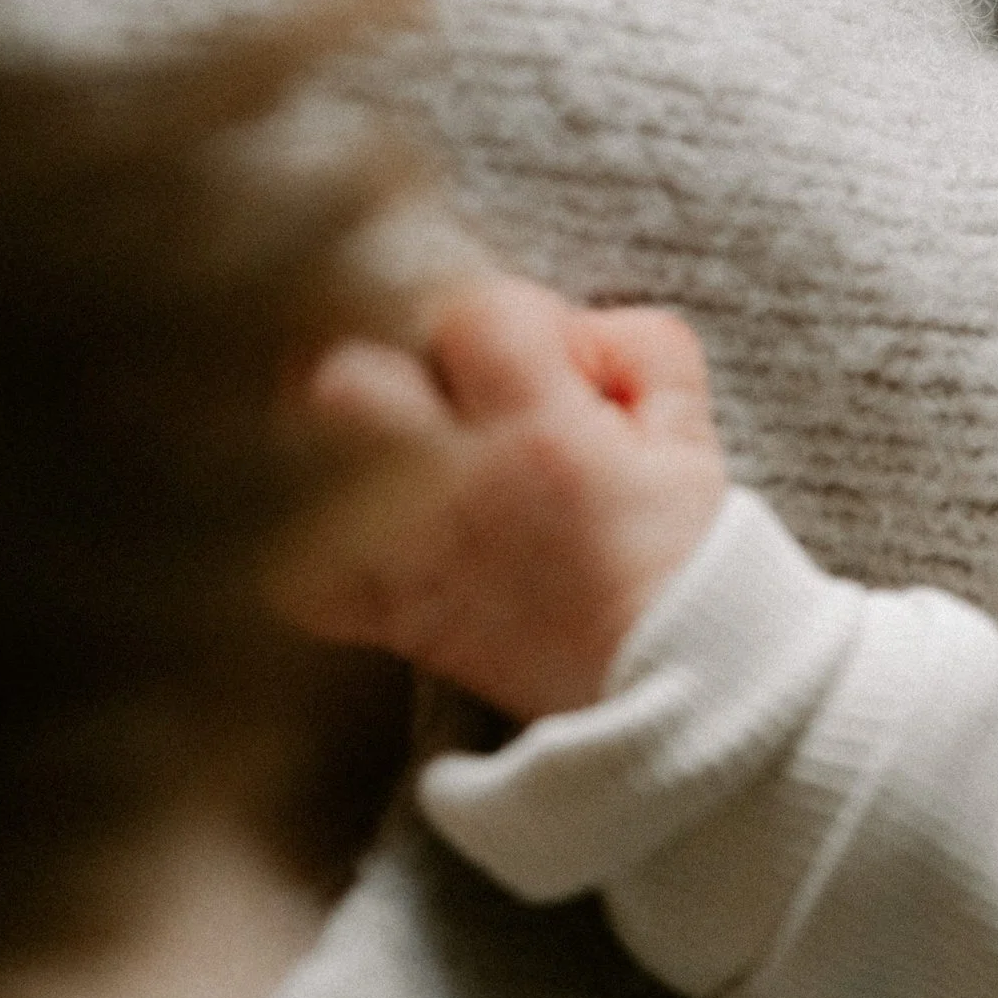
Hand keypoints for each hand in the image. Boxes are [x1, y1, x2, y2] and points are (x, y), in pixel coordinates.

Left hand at [278, 274, 729, 723]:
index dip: (507, 311)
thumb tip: (575, 327)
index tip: (537, 350)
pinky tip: (353, 527)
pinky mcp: (396, 618)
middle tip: (431, 383)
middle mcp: (462, 487)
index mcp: (542, 433)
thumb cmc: (683, 560)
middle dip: (386, 359)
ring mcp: (416, 555)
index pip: (475, 313)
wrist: (678, 686)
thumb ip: (641, 348)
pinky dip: (314, 549)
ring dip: (336, 438)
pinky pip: (304, 579)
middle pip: (348, 377)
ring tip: (383, 439)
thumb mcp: (692, 436)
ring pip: (308, 464)